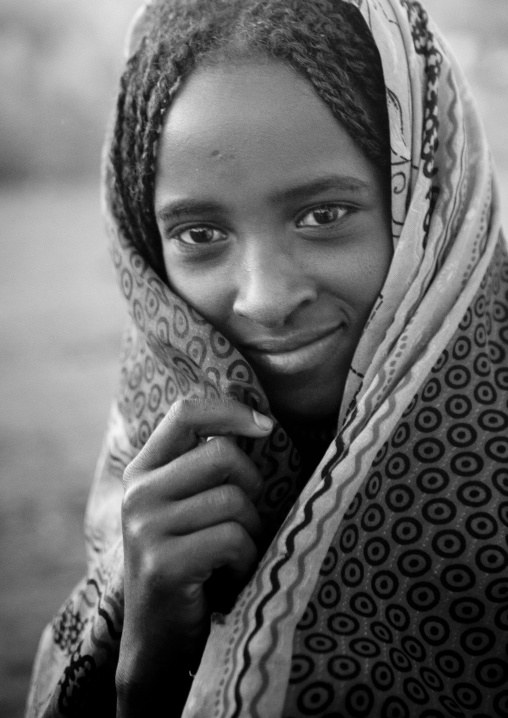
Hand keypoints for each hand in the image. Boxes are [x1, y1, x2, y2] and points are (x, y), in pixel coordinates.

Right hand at [115, 398, 272, 714]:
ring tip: (231, 556)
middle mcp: (138, 494)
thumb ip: (204, 467)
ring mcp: (146, 528)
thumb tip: (260, 420)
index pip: (186, 412)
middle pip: (223, 455)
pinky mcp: (163, 563)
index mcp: (143, 472)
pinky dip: (246, 561)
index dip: (231, 410)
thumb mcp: (187, 507)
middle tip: (242, 523)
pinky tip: (227, 579)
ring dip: (250, 533)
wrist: (160, 641)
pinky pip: (234, 539)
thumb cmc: (191, 563)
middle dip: (252, 488)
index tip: (266, 427)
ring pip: (235, 500)